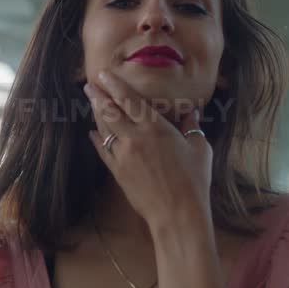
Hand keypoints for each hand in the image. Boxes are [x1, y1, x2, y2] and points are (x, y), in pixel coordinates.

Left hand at [83, 70, 212, 226]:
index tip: (104, 74)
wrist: (177, 213)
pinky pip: (103, 151)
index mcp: (155, 127)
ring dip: (96, 112)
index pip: (129, 99)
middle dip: (98, 95)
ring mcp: (123, 155)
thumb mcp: (199, 148)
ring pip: (104, 128)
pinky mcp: (118, 172)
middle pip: (110, 111)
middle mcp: (135, 137)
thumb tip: (192, 112)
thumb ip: (192, 127)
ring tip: (90, 100)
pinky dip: (97, 139)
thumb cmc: (194, 180)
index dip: (114, 84)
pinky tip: (92, 133)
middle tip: (89, 84)